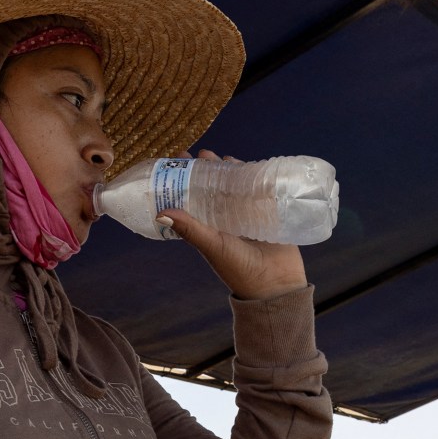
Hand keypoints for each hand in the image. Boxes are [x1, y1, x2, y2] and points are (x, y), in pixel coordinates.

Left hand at [158, 152, 306, 299]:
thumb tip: (161, 213)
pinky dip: (254, 177)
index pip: (194, 198)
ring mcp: (248, 215)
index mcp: (210, 227)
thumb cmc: (240, 270)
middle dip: (208, 170)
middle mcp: (226, 219)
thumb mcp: (212, 246)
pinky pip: (260, 190)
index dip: (186, 181)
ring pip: (236, 186)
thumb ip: (190, 230)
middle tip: (201, 154)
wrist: (276, 284)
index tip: (178, 162)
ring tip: (220, 156)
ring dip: (229, 170)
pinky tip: (248, 164)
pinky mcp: (268, 213)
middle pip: (214, 188)